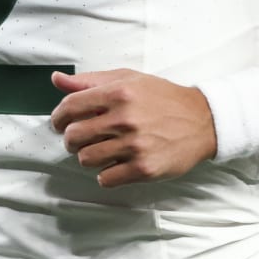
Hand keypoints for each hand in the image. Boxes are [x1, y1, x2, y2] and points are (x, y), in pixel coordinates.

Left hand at [50, 69, 215, 187]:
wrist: (202, 120)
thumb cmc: (163, 98)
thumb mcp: (129, 80)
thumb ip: (90, 81)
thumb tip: (56, 80)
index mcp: (119, 93)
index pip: (70, 106)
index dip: (58, 117)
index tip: (60, 123)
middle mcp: (125, 118)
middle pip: (73, 136)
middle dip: (72, 139)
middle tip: (81, 139)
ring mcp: (134, 145)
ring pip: (86, 159)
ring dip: (89, 157)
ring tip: (103, 150)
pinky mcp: (144, 168)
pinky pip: (105, 178)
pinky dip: (106, 174)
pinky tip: (117, 164)